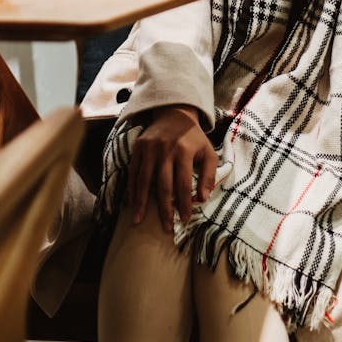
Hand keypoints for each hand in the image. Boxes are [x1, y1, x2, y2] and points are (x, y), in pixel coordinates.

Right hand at [128, 104, 217, 232]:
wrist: (175, 113)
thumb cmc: (194, 138)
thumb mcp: (208, 152)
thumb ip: (209, 174)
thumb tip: (203, 198)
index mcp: (185, 151)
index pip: (184, 184)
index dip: (184, 204)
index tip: (184, 220)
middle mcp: (166, 150)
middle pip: (163, 185)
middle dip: (164, 209)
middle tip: (165, 228)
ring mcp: (150, 148)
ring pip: (145, 180)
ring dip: (142, 203)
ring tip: (138, 221)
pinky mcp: (139, 147)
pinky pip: (133, 171)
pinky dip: (132, 188)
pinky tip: (132, 203)